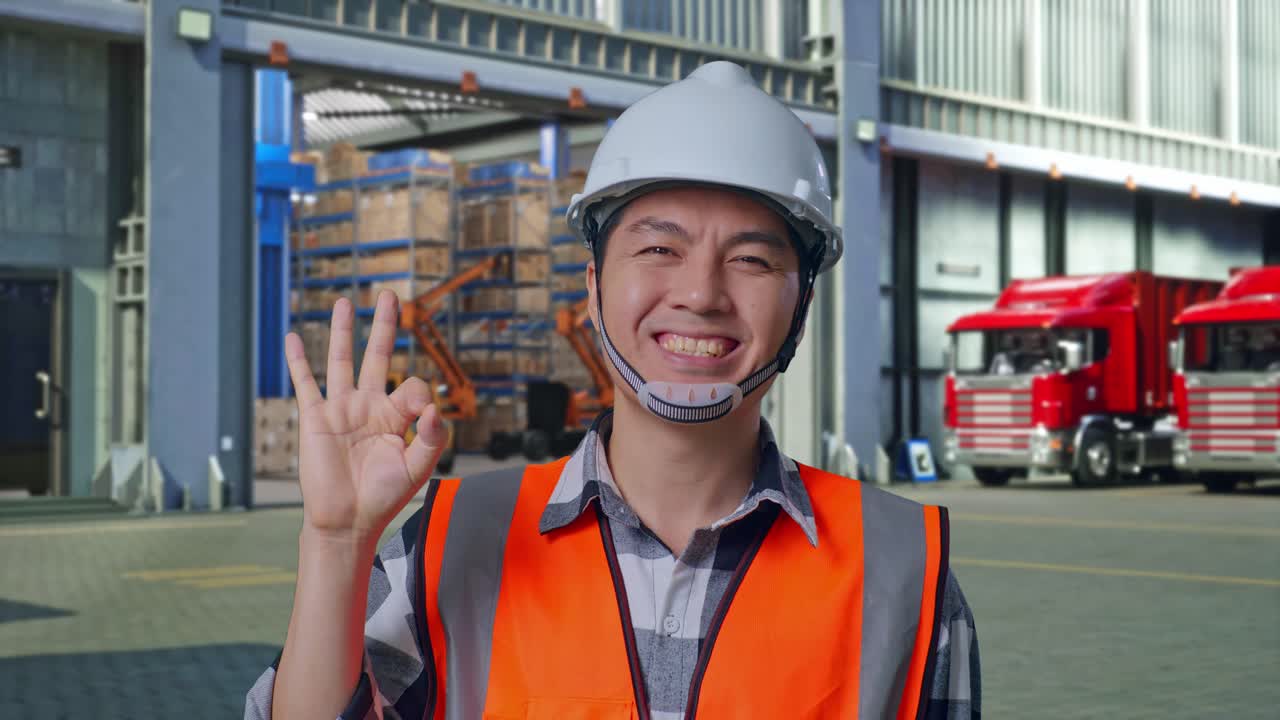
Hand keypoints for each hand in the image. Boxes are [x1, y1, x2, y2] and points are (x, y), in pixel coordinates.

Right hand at [284, 291, 446, 544]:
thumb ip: (433, 436)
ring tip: (345, 302)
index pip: (413, 385)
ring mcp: (341, 409)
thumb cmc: (385, 496)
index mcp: (397, 415)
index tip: (422, 414)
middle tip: (391, 296)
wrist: (348, 520)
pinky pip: (305, 384)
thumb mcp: (419, 467)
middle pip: (378, 355)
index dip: (421, 392)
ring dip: (342, 331)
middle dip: (385, 325)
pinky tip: (292, 338)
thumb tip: (435, 407)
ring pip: (341, 361)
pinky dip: (297, 361)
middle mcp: (369, 405)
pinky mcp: (315, 418)